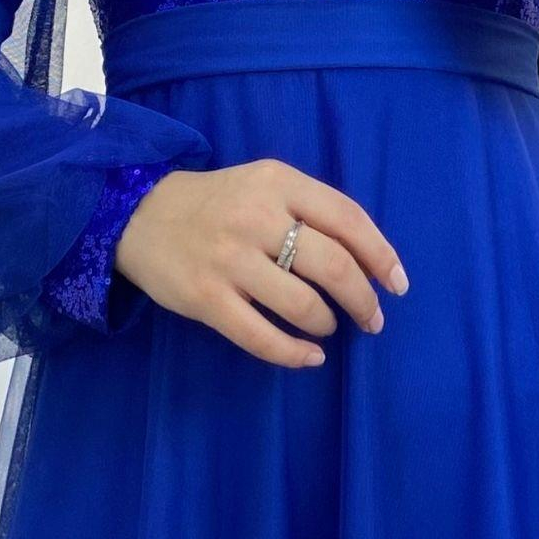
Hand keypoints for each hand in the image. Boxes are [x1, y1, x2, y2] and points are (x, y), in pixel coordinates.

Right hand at [114, 158, 408, 368]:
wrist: (140, 214)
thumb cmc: (220, 202)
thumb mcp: (265, 183)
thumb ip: (311, 209)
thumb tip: (367, 258)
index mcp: (278, 182)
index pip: (347, 218)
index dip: (380, 255)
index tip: (398, 284)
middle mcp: (256, 217)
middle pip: (332, 264)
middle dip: (363, 298)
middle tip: (372, 318)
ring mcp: (229, 260)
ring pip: (302, 304)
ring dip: (328, 323)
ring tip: (329, 327)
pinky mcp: (206, 298)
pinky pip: (261, 336)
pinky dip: (294, 353)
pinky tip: (309, 357)